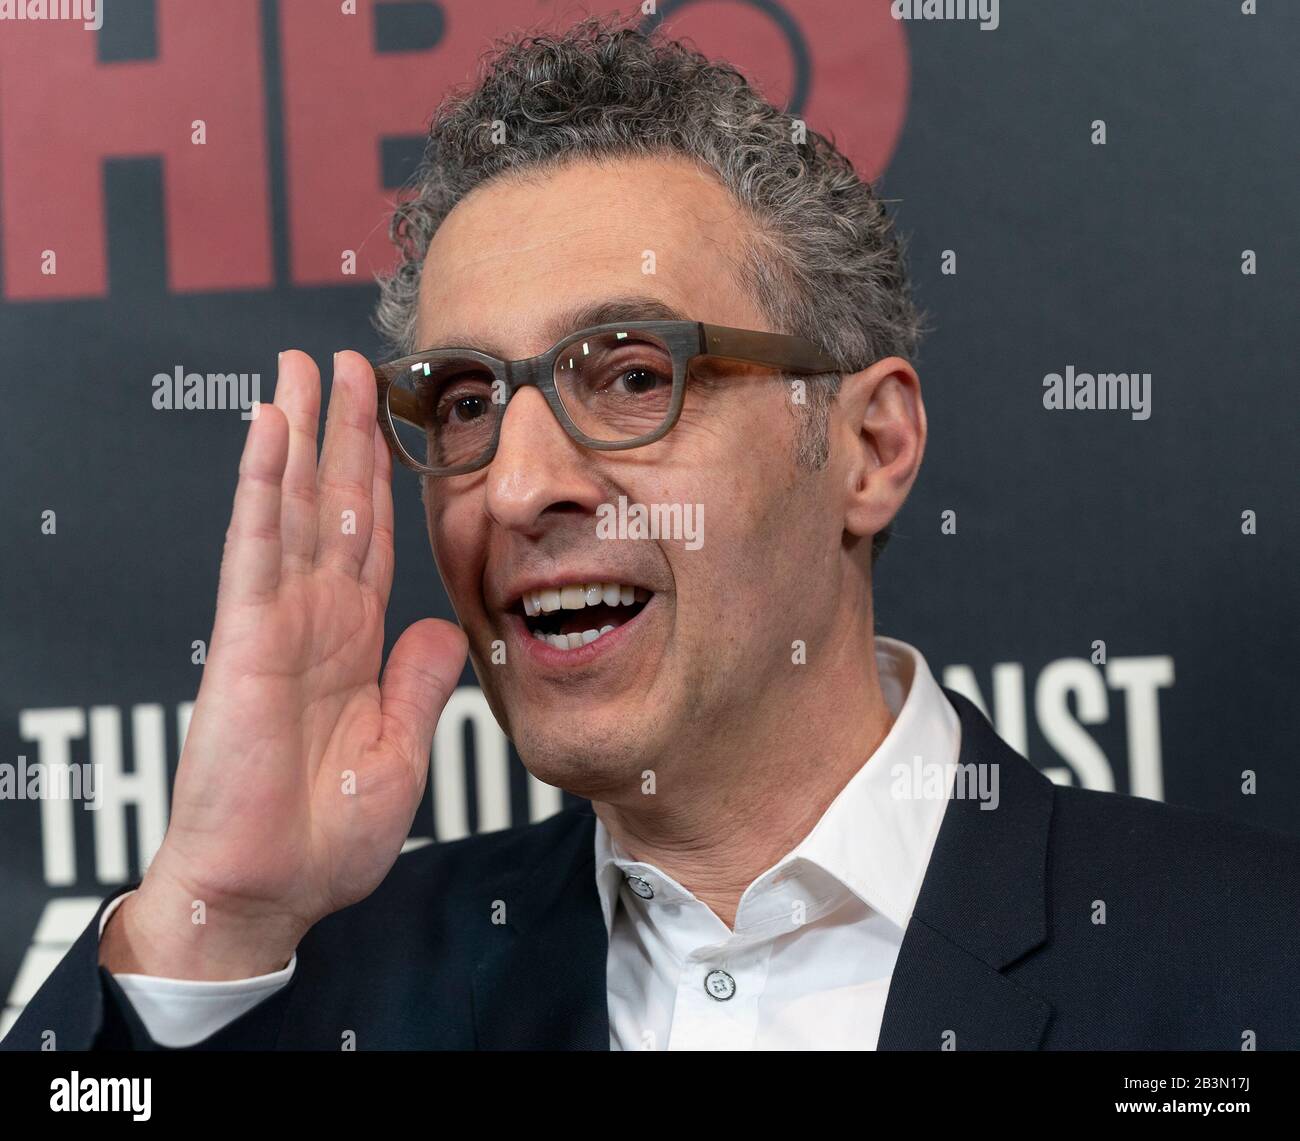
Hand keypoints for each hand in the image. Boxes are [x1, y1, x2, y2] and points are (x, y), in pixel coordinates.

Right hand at [101, 351, 466, 979]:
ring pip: (294, 508)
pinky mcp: (248, 642)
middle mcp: (316, 620)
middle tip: (346, 362)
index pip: (372, 541)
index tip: (388, 420)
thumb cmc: (324, 835)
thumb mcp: (398, 750)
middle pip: (334, 506)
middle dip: (342, 434)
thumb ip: (416, 682)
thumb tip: (443, 628)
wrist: (269, 892)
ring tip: (303, 367)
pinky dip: (265, 487)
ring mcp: (279, 624)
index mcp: (353, 643)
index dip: (380, 478)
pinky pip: (259, 549)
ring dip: (301, 435)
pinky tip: (271, 430)